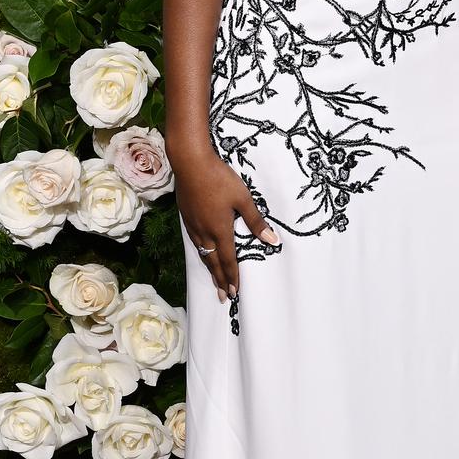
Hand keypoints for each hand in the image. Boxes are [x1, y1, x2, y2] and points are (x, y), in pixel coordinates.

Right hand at [175, 147, 278, 300]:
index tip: (235, 293)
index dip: (232, 278)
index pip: (228, 261)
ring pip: (202, 253)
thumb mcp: (243, 198)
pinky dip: (201, 254)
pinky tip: (202, 253)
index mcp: (220, 230)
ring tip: (214, 281)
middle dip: (220, 281)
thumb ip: (256, 221)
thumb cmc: (219, 178)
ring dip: (209, 269)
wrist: (190, 162)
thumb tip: (272, 240)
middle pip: (213, 262)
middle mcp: (205, 232)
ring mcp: (193, 225)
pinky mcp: (186, 217)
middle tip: (224, 296)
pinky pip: (195, 242)